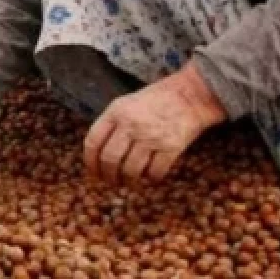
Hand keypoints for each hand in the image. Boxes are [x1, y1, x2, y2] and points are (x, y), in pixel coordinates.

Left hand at [82, 63, 225, 185]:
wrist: (189, 96)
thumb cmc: (154, 101)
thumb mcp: (125, 104)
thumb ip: (110, 124)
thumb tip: (97, 153)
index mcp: (115, 112)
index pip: (93, 142)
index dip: (90, 162)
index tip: (93, 173)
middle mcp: (130, 125)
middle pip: (109, 159)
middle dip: (108, 176)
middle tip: (111, 182)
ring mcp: (151, 137)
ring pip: (130, 170)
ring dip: (128, 182)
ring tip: (129, 183)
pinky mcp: (171, 147)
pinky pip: (155, 172)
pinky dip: (150, 179)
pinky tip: (150, 177)